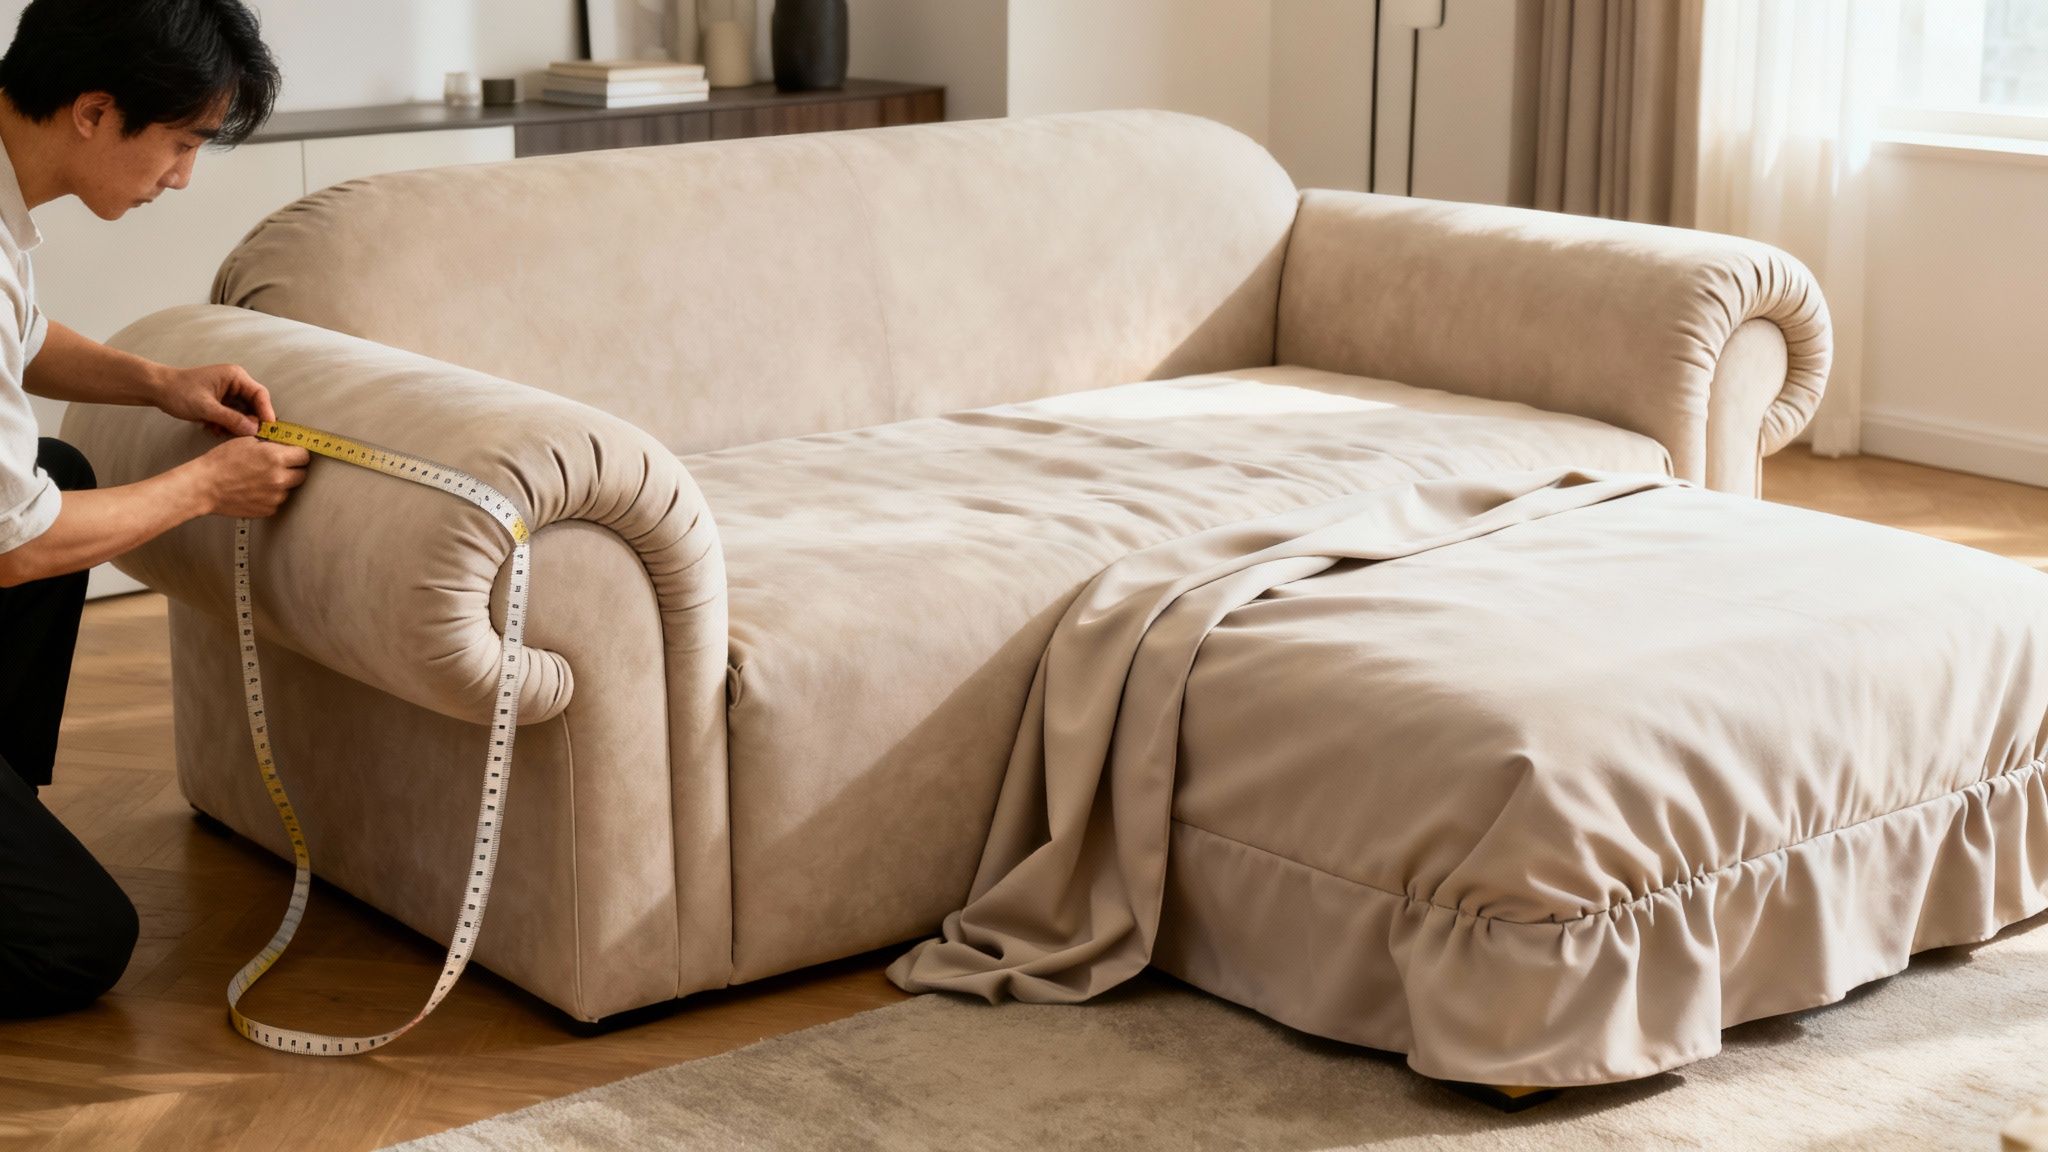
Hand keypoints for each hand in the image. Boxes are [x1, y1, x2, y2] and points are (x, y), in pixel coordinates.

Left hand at [154, 364, 275, 437]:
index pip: (260, 394)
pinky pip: (233, 415)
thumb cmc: (179, 392)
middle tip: (244, 436)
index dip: (266, 412)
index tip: (268, 429)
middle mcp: (235, 383)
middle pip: (254, 405)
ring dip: (235, 425)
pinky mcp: (221, 401)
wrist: (157, 389)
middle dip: (248, 421)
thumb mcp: (206, 408)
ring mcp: (228, 392)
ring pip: (243, 413)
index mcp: (235, 377)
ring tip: (220, 431)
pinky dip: (226, 424)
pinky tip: (213, 428)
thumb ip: (231, 419)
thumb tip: (253, 430)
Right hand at [194, 438, 309, 517]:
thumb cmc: (220, 463)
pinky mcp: (268, 510)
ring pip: (289, 489)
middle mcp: (279, 478)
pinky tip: (255, 490)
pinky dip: (270, 496)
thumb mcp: (247, 442)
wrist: (204, 486)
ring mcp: (275, 497)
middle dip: (293, 469)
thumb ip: (271, 445)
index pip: (304, 456)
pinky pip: (277, 501)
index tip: (294, 454)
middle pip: (302, 474)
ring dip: (281, 484)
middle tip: (278, 466)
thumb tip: (284, 445)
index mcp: (276, 458)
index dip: (298, 453)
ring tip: (260, 479)